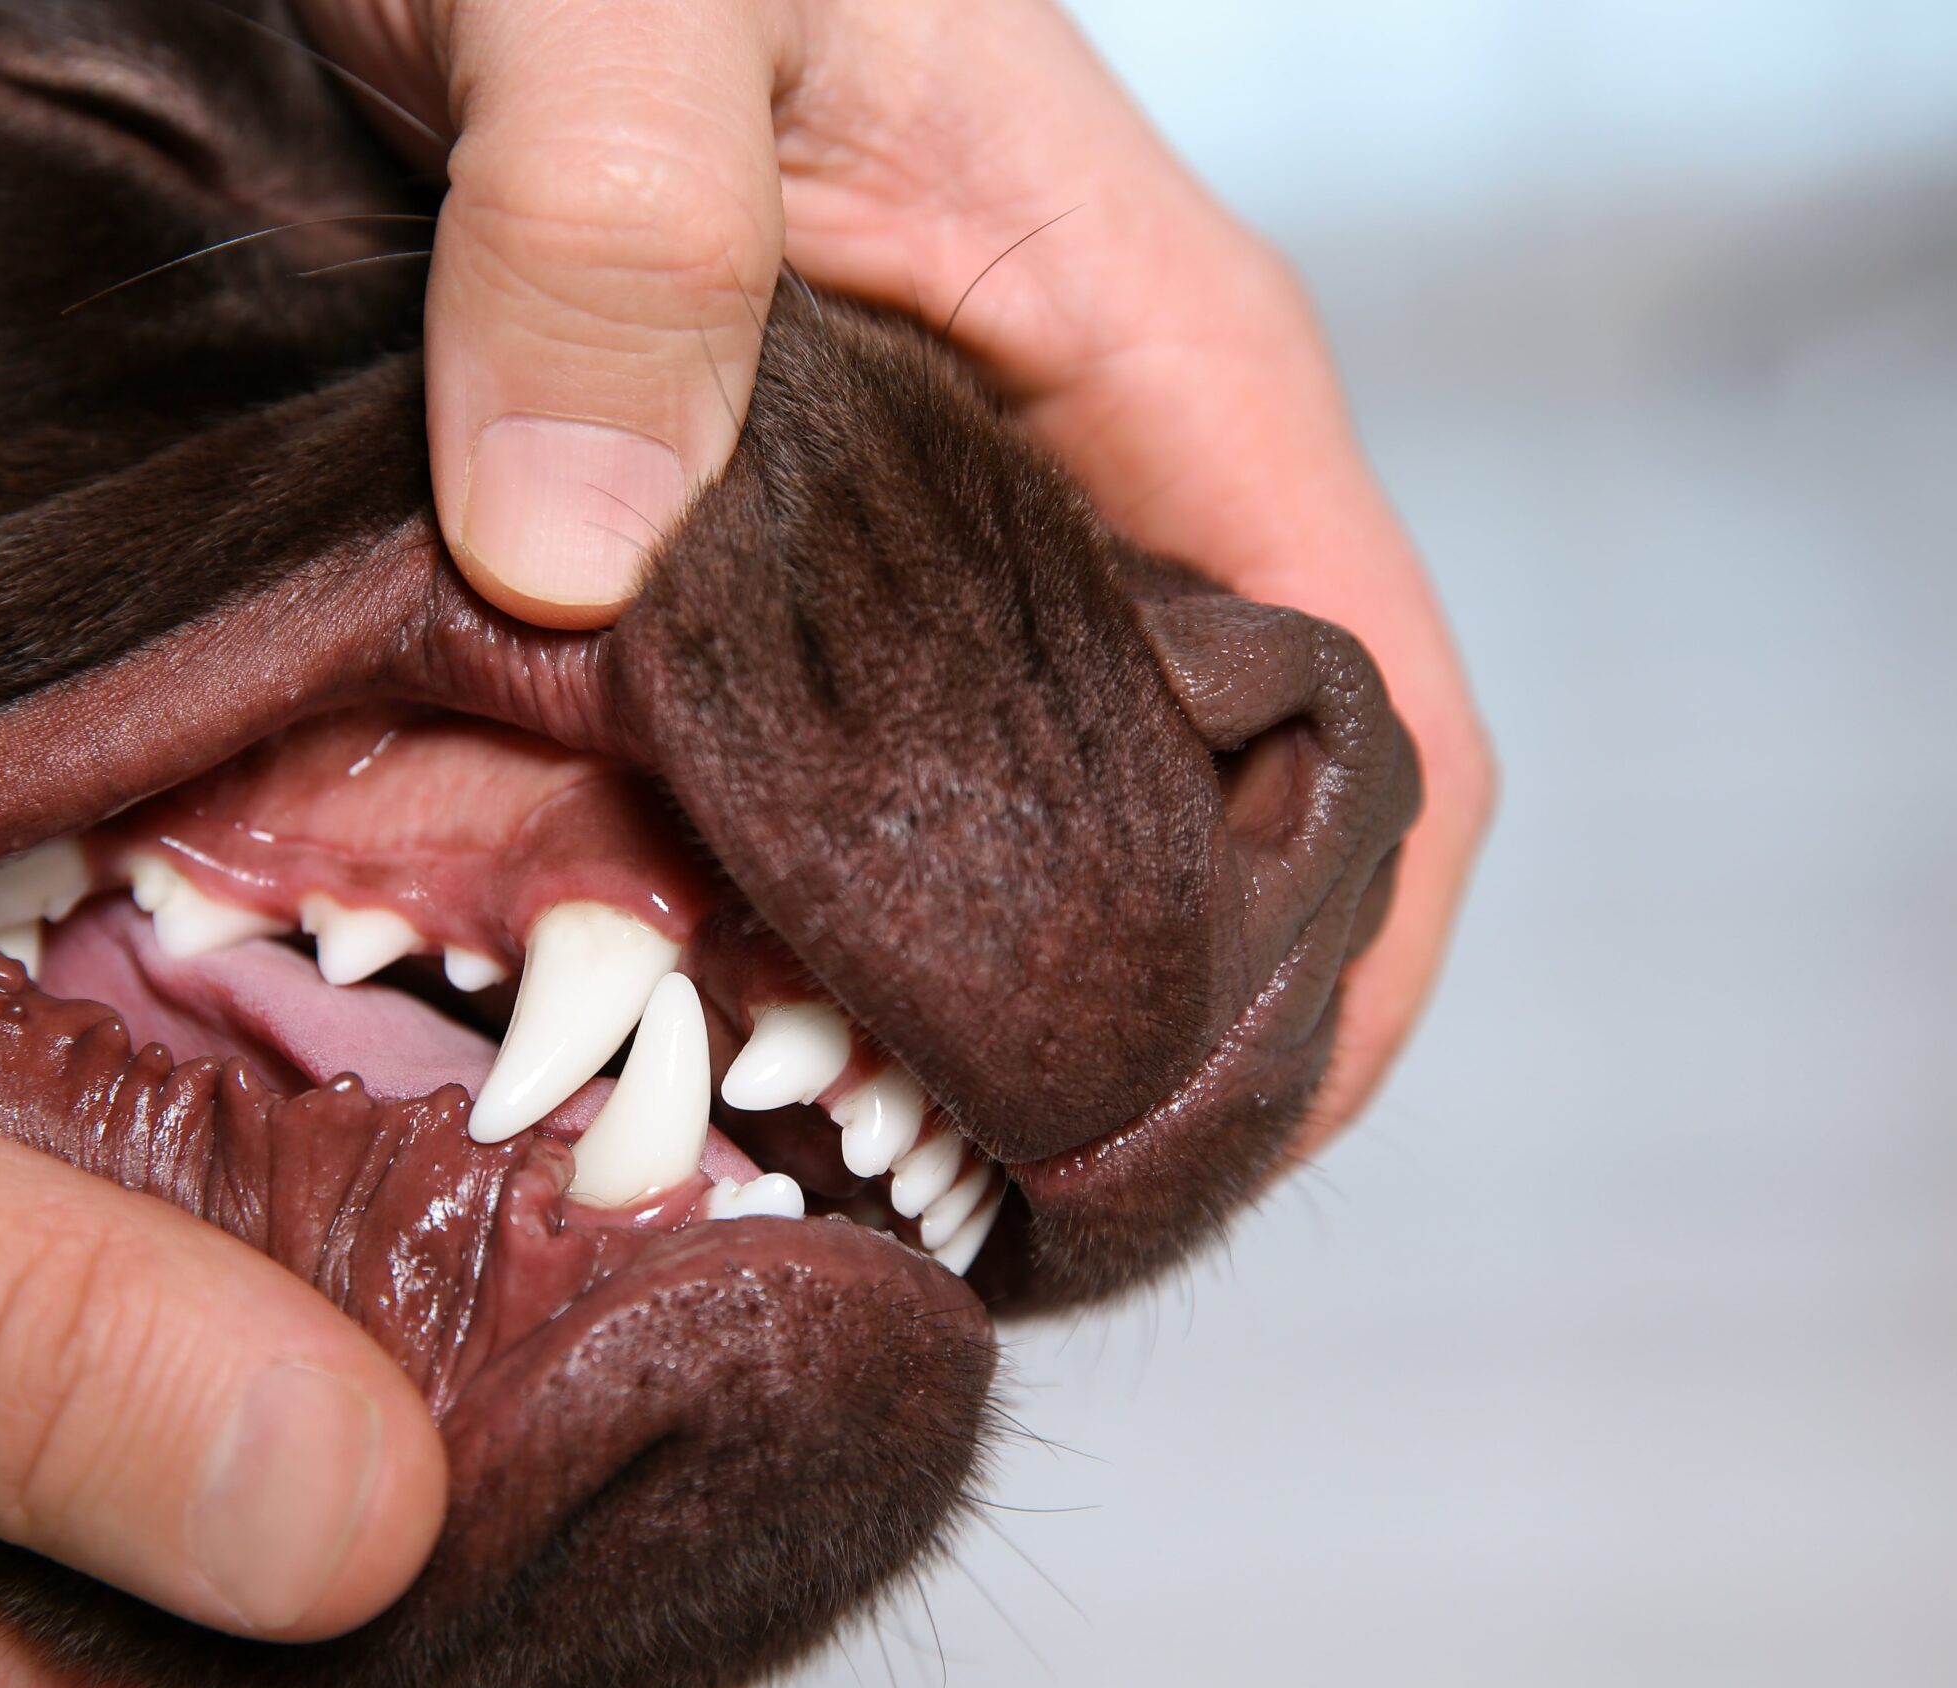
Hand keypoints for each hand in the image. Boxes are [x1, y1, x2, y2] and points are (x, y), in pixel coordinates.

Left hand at [305, 0, 1491, 1140]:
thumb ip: (614, 219)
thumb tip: (574, 555)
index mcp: (1152, 358)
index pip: (1381, 725)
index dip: (1333, 986)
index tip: (1155, 1163)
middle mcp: (1092, 472)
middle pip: (1226, 835)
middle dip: (1109, 1045)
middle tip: (909, 1199)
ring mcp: (958, 526)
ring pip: (1044, 829)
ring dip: (937, 1002)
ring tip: (781, 1146)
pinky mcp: (811, 554)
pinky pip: (871, 773)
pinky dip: (801, 909)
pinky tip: (668, 991)